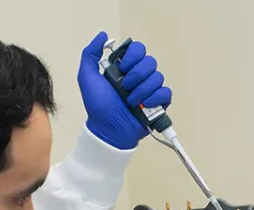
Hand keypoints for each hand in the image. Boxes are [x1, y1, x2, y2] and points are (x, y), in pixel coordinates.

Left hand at [78, 32, 173, 149]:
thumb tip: (102, 35)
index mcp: (124, 68)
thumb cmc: (98, 107)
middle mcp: (138, 76)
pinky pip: (166, 93)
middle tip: (125, 87)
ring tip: (131, 101)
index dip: (133, 57)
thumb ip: (90, 54)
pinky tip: (144, 106)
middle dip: (137, 75)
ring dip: (143, 90)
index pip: (138, 49)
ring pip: (157, 77)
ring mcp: (149, 90)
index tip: (123, 68)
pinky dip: (155, 98)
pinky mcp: (158, 103)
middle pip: (150, 62)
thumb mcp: (87, 78)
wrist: (108, 130)